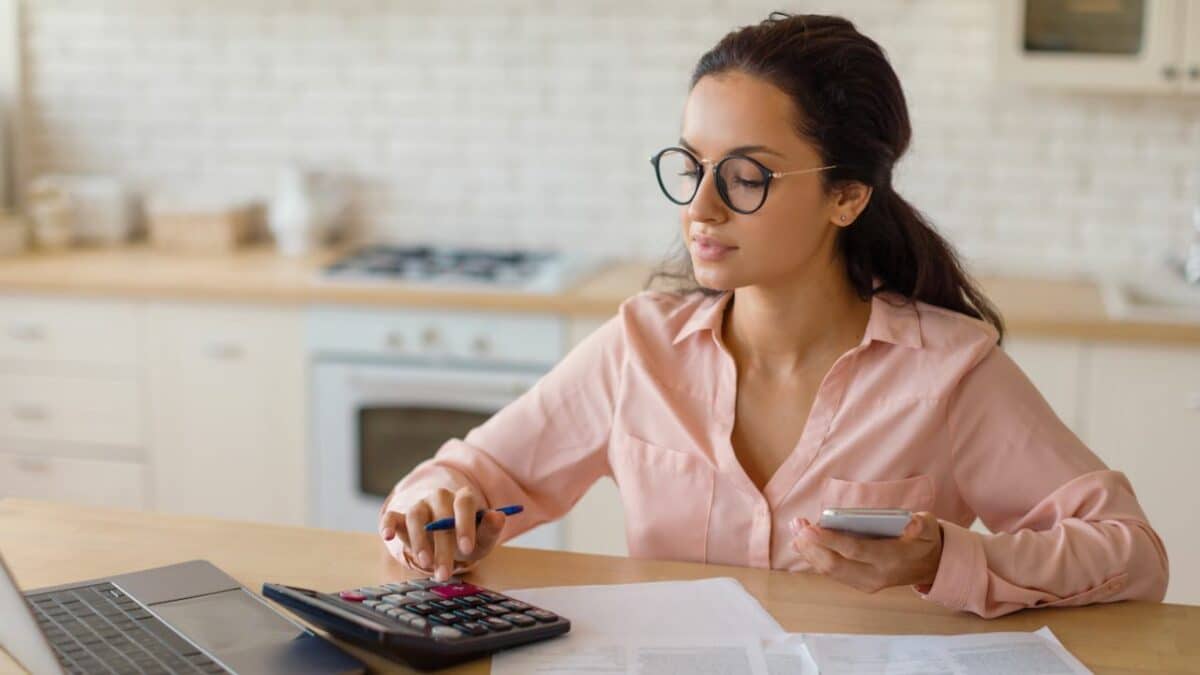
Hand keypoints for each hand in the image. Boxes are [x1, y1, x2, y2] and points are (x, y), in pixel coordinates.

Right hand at [379, 486, 506, 581]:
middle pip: (440, 515)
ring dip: (419, 541)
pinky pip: (391, 516)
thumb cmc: (465, 537)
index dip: (465, 524)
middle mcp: (439, 498)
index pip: (464, 502)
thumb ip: (490, 529)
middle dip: (443, 547)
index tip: (466, 548)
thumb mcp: (481, 538)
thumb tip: (498, 516)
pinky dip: (387, 524)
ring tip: (425, 564)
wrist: (444, 538)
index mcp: (462, 499)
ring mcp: (419, 506)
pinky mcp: (400, 517)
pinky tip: (387, 536)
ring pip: (416, 516)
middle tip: (445, 573)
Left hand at [791, 511, 943, 592]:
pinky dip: (814, 558)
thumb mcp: (929, 527)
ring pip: (830, 571)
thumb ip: (921, 524)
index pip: (855, 551)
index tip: (809, 529)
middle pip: (835, 564)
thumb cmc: (925, 541)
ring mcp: (866, 583)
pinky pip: (832, 573)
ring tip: (795, 529)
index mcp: (891, 559)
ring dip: (809, 551)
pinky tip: (801, 543)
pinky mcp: (859, 583)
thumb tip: (910, 522)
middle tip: (797, 525)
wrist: (931, 566)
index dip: (830, 540)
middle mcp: (875, 576)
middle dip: (812, 545)